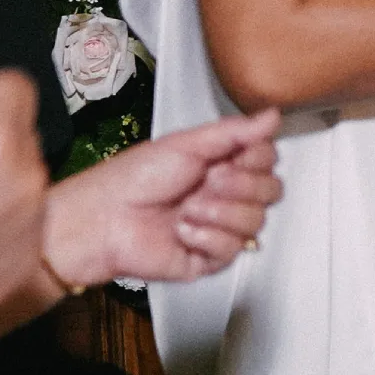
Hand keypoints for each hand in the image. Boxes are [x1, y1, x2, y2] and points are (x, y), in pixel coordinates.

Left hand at [43, 110, 282, 288]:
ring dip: (220, 213)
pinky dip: (206, 237)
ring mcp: (218, 227)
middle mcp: (224, 195)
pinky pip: (232, 250)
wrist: (103, 220)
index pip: (268, 161)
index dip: (257, 160)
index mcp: (222, 164)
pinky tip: (182, 230)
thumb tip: (271, 116)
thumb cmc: (133, 179)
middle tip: (209, 181)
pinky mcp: (208, 258)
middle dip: (241, 186)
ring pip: (255, 222)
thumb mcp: (185, 144)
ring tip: (188, 208)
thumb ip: (234, 131)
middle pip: (270, 192)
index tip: (235, 156)